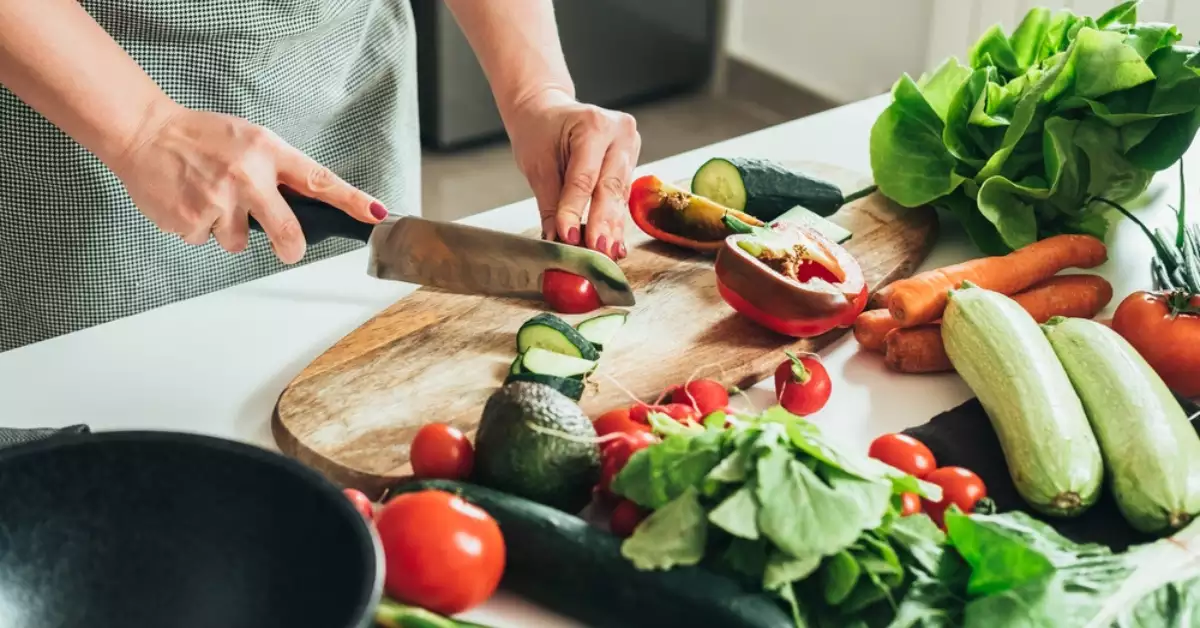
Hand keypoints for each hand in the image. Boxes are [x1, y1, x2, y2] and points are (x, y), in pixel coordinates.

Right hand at [107, 102, 387, 263]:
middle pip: (287, 233)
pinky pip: (206, 240)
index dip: (351, 201)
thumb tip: (305, 205)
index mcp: (267, 151)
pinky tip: (187, 201)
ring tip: (209, 199)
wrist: (142, 132)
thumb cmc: (201, 137)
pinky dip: (198, 227)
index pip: (319, 180)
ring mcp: (219, 201)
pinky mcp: (192, 220)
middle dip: (291, 247)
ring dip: (228, 229)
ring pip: (239, 241)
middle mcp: (247, 176)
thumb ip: (277, 170)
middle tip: (288, 248)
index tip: (376, 215)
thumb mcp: (249, 140)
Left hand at [506, 88, 640, 259]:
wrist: (547, 111)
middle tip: (596, 253)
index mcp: (593, 124)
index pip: (583, 177)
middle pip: (610, 187)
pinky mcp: (631, 161)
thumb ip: (551, 203)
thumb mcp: (537, 165)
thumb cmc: (538, 130)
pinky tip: (613, 244)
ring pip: (619, 196)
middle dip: (601, 224)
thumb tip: (556, 240)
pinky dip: (614, 220)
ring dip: (611, 228)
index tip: (568, 238)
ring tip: (605, 254)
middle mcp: (620, 132)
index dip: (575, 210)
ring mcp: (630, 146)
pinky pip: (622, 196)